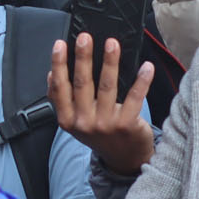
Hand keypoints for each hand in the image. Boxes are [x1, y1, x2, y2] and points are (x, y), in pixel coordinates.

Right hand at [50, 33, 154, 175]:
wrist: (123, 160)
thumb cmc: (100, 135)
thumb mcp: (75, 121)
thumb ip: (62, 101)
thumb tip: (51, 75)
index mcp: (68, 120)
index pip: (60, 88)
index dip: (58, 65)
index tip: (60, 45)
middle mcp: (84, 123)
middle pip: (82, 84)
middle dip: (82, 58)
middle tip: (84, 37)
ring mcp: (106, 124)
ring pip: (107, 87)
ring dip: (110, 63)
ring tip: (112, 44)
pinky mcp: (127, 125)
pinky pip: (134, 98)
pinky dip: (141, 81)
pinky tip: (146, 67)